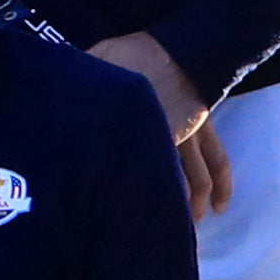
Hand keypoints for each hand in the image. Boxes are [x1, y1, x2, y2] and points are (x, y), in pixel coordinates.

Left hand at [90, 30, 232, 222]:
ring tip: (191, 226)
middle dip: (156, 208)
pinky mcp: (204, 129)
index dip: (110, 194)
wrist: (182, 47)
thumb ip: (84, 84)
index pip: (120, 169)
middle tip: (143, 231)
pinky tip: (221, 204)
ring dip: (194, 204)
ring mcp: (188, 137)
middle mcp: (164, 143)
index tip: (98, 214)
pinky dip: (220, 183)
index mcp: (135, 131)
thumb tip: (59, 89)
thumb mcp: (99, 65)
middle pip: (161, 182)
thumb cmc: (137, 56)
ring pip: (197, 179)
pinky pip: (217, 160)